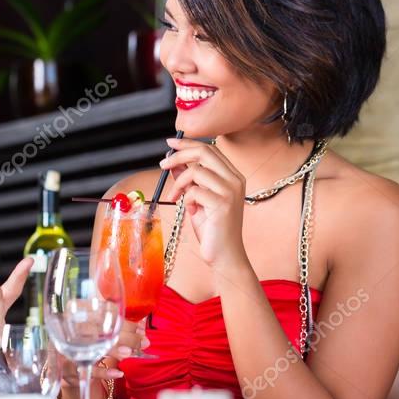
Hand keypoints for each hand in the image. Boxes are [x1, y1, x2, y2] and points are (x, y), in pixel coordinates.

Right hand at [57, 320, 145, 398]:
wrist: (66, 367)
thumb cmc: (87, 345)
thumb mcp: (100, 334)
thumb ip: (118, 330)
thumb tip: (142, 328)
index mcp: (77, 316)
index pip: (102, 315)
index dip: (123, 321)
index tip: (140, 329)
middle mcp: (69, 330)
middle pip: (96, 329)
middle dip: (122, 336)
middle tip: (142, 342)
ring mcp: (67, 349)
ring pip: (91, 347)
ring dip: (113, 350)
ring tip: (129, 353)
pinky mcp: (68, 369)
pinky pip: (87, 370)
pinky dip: (104, 372)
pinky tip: (118, 373)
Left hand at [162, 137, 246, 268]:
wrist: (224, 254)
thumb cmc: (211, 227)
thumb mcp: (197, 198)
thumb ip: (189, 179)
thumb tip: (174, 161)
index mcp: (233, 175)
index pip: (210, 149)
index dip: (188, 143)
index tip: (170, 143)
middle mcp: (235, 180)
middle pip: (204, 152)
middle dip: (179, 155)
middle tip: (162, 164)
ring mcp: (230, 191)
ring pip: (196, 171)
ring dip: (178, 183)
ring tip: (175, 198)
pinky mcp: (222, 204)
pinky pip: (194, 191)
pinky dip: (185, 199)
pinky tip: (189, 210)